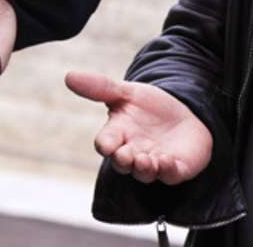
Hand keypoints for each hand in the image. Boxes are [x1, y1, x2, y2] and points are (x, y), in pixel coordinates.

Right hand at [64, 71, 212, 184]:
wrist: (184, 113)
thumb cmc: (150, 106)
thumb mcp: (127, 92)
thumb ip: (101, 87)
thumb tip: (68, 76)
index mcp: (118, 134)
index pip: (105, 143)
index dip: (105, 145)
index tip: (107, 145)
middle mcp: (133, 152)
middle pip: (122, 164)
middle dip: (122, 161)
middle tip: (126, 154)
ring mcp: (154, 163)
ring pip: (144, 173)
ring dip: (143, 169)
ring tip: (144, 160)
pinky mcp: (176, 168)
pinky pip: (170, 175)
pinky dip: (168, 170)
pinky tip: (167, 160)